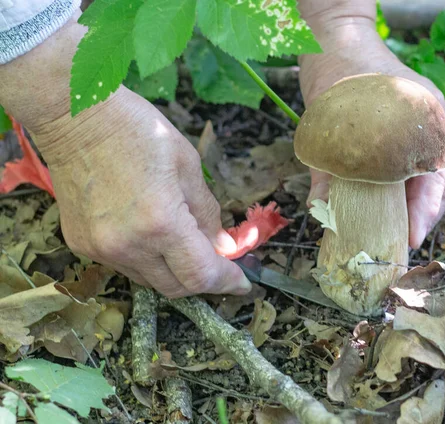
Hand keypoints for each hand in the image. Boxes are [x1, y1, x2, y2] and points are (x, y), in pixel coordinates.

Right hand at [0, 16, 250, 297]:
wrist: (74, 116)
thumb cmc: (139, 130)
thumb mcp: (188, 165)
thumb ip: (208, 214)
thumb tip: (223, 247)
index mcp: (161, 222)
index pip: (200, 275)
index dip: (226, 282)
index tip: (242, 283)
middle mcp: (128, 246)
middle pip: (175, 288)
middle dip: (202, 280)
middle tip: (218, 262)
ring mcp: (100, 249)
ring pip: (149, 280)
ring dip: (173, 270)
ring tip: (184, 242)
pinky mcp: (81, 245)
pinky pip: (125, 265)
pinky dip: (146, 259)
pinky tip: (150, 233)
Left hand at [298, 0, 444, 248]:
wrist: (335, 38)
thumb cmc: (336, 73)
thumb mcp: (330, 122)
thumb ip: (327, 168)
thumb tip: (322, 211)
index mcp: (425, 119)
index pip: (438, 175)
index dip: (426, 211)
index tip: (409, 236)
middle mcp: (430, 125)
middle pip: (441, 181)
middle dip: (425, 215)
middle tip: (403, 242)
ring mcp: (422, 128)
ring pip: (429, 177)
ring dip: (416, 205)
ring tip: (397, 232)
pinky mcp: (406, 132)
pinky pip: (413, 166)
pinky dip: (403, 189)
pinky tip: (387, 206)